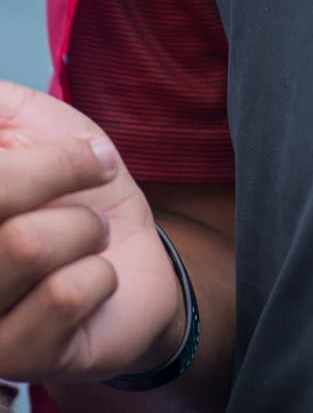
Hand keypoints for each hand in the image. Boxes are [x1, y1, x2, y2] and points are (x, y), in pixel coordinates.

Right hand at [0, 81, 184, 383]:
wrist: (132, 256)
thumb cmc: (71, 185)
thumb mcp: (29, 121)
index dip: (47, 158)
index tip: (81, 155)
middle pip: (0, 195)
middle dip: (64, 177)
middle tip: (85, 193)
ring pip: (28, 244)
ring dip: (83, 230)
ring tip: (86, 241)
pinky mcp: (11, 359)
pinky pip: (63, 295)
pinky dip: (99, 276)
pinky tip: (89, 286)